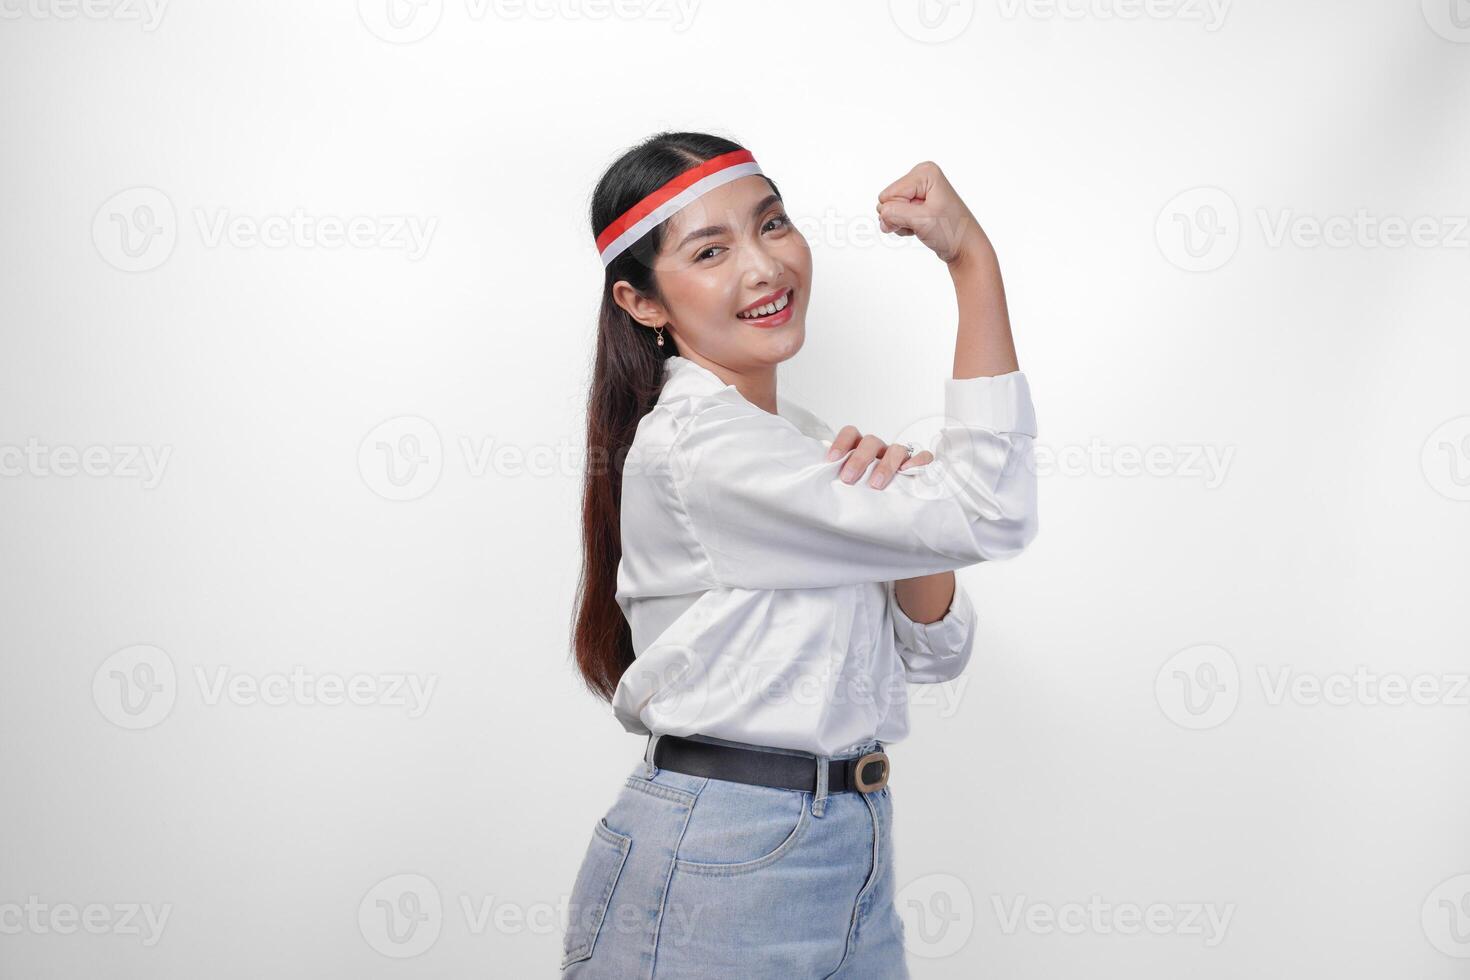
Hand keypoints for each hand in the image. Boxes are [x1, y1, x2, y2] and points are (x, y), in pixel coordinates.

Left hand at [825, 426, 933, 488]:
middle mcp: (879, 449)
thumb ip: (836, 480)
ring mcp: (898, 456)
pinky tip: (908, 472)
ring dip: (885, 465)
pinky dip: (918, 461)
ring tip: (876, 484)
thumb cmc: (861, 488)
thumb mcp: (847, 482)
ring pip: (896, 449)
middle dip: (859, 459)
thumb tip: (819, 491)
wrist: (886, 500)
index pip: (851, 433)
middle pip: (870, 442)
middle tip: (848, 478)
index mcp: (860, 447)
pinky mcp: (916, 466)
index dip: (841, 443)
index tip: (830, 461)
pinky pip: (923, 457)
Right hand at [875, 161, 989, 264]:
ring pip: (890, 209)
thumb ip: (893, 213)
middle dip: (899, 217)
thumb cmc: (952, 232)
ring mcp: (919, 190)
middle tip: (921, 224)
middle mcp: (922, 176)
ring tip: (923, 226)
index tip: (921, 218)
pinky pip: (896, 214)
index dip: (900, 212)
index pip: (890, 194)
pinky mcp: (917, 203)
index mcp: (925, 172)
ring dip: (902, 223)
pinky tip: (921, 228)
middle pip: (888, 199)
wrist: (965, 248)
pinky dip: (905, 225)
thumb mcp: (920, 220)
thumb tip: (881, 213)